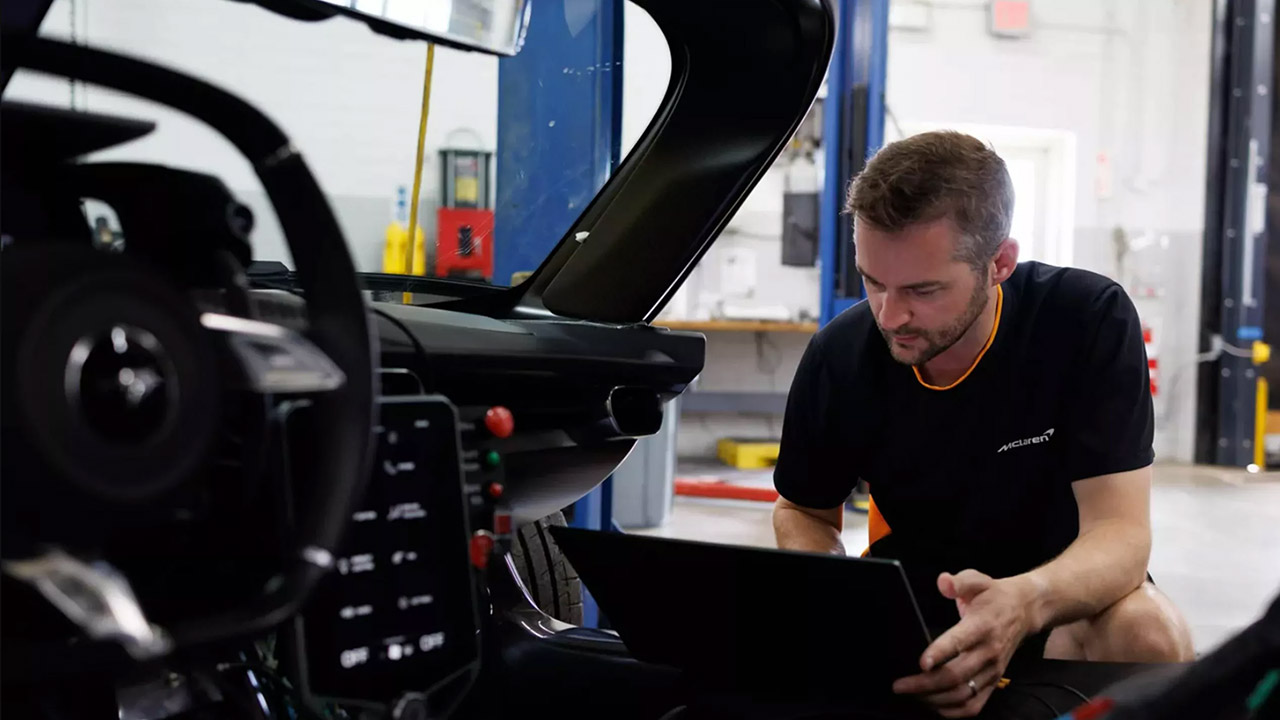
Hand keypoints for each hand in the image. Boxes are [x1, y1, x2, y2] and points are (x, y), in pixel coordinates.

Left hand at [892, 570, 1035, 717]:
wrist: (1025, 611)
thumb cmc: (994, 595)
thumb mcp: (978, 580)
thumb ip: (959, 581)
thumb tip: (943, 582)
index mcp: (983, 625)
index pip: (960, 642)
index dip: (940, 653)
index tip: (920, 663)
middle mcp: (989, 651)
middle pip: (956, 675)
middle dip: (925, 684)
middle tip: (899, 685)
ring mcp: (993, 670)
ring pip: (963, 694)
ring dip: (934, 699)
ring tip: (910, 695)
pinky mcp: (994, 682)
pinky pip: (975, 705)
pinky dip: (953, 711)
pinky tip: (932, 706)